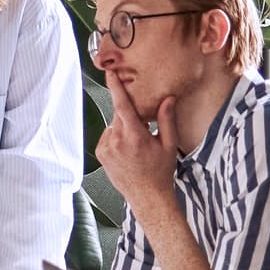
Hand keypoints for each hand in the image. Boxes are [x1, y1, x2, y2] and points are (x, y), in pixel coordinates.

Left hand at [94, 79, 178, 206]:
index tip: (110, 73)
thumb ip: (166, 119)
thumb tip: (168, 98)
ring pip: (114, 125)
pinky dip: (116, 136)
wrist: (147, 197)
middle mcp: (117, 142)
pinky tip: (127, 149)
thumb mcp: (168, 144)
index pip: (122, 105)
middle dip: (129, 113)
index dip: (116, 87)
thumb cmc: (160, 172)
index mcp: (135, 137)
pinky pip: (108, 136)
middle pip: (119, 113)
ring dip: (124, 127)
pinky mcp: (101, 154)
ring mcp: (107, 148)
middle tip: (142, 125)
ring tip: (136, 144)